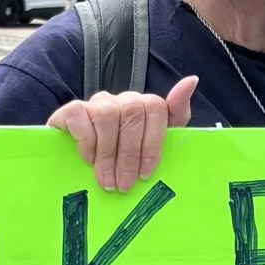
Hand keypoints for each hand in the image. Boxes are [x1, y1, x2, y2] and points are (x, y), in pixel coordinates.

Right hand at [48, 75, 196, 193]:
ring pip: (107, 115)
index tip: (146, 174)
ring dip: (107, 153)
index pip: (156, 109)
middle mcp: (122, 100)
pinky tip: (88, 161)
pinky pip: (81, 117)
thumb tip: (192, 80)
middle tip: (124, 185)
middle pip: (132, 114)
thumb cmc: (123, 156)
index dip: (153, 143)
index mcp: (145, 106)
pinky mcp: (72, 110)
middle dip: (129, 154)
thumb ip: (175, 115)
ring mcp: (97, 103)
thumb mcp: (154, 142)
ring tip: (106, 181)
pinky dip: (87, 142)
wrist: (79, 160)